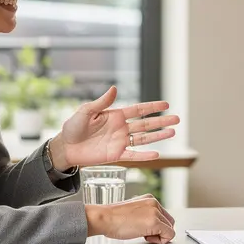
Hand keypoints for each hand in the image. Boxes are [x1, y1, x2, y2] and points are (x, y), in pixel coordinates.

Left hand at [50, 86, 179, 169]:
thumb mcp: (86, 111)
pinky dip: (145, 155)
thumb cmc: (73, 127)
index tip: (166, 104)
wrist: (65, 147)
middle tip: (177, 119)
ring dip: (158, 136)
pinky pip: (134, 155)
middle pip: (146, 124)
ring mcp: (120, 142)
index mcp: (115, 115)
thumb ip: (101, 102)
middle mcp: (121, 128)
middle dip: (162, 121)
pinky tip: (157, 154)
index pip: (138, 110)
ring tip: (173, 132)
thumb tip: (114, 88)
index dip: (152, 107)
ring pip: (144, 139)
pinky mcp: (116, 155)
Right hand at [85, 194, 175, 243]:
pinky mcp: (154, 222)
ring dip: (160, 236)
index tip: (147, 231)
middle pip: (169, 222)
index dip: (158, 227)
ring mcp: (155, 212)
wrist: (105, 218)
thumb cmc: (114, 218)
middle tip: (147, 235)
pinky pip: (169, 235)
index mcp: (149, 199)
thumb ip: (146, 214)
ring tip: (144, 236)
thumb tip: (153, 226)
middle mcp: (154, 203)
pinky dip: (161, 241)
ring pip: (170, 229)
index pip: (164, 216)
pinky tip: (147, 238)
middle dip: (161, 231)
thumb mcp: (134, 211)